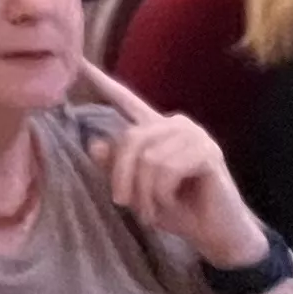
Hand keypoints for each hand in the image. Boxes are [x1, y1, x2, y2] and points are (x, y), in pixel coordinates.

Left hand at [78, 64, 272, 270]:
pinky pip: (167, 169)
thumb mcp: (137, 191)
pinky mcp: (207, 152)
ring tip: (153, 209)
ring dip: (145, 193)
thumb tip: (95, 144)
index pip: (125, 99)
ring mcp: (193, 135)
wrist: (214, 233)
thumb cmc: (176, 209)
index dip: (101, 81)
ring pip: (147, 159)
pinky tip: (172, 201)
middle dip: (122, 178)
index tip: (78, 61)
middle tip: (126, 205)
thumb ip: (117, 168)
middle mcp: (174, 124)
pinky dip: (162, 193)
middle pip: (129, 139)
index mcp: (155, 128)